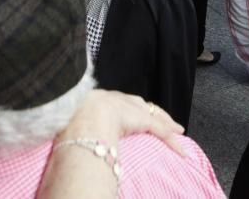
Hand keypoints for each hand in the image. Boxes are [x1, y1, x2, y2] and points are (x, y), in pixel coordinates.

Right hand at [57, 89, 186, 156]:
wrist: (84, 114)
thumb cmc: (75, 117)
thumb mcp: (76, 120)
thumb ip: (77, 127)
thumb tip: (68, 140)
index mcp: (104, 98)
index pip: (123, 102)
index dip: (132, 109)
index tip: (136, 114)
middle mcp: (122, 100)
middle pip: (143, 106)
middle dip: (153, 113)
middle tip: (162, 121)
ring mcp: (134, 110)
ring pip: (156, 117)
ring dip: (167, 126)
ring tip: (177, 132)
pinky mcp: (145, 120)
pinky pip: (162, 131)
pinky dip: (172, 141)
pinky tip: (181, 149)